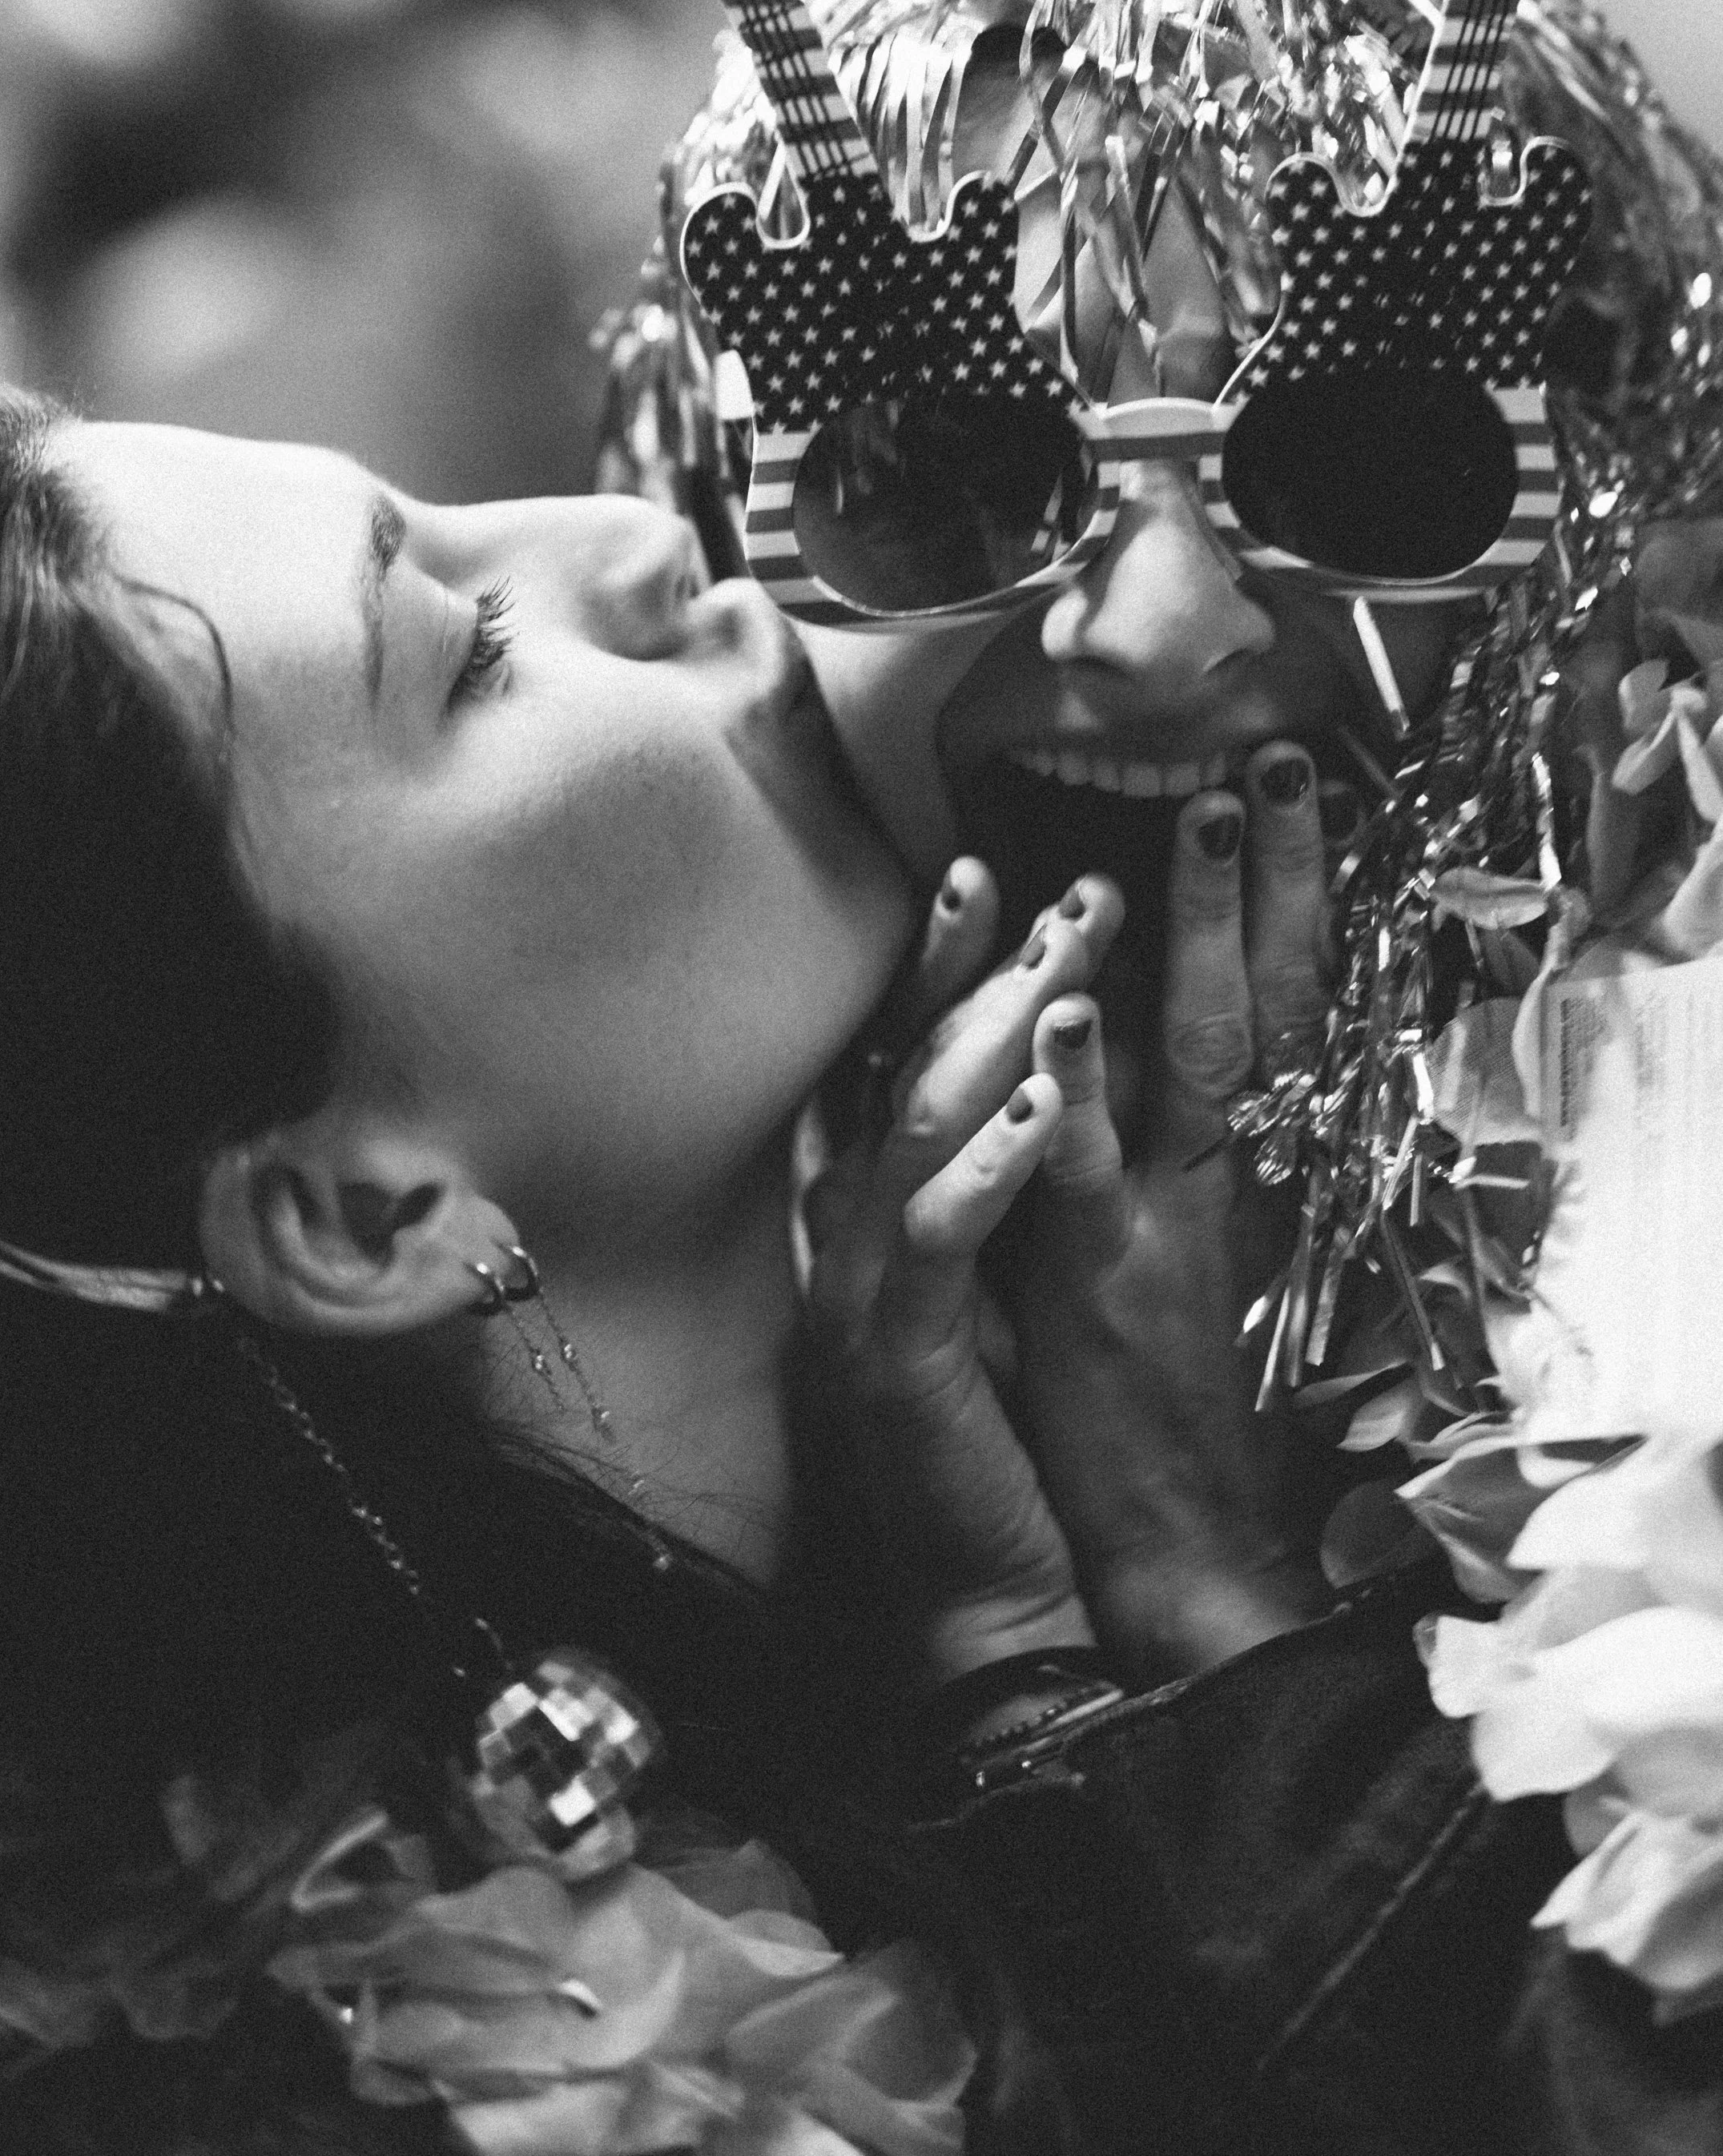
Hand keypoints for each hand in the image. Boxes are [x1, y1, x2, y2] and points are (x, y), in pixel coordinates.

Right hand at [805, 862, 1120, 1691]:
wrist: (981, 1621)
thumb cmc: (1003, 1462)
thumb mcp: (994, 1306)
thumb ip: (979, 1209)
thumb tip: (1019, 1102)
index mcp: (875, 1228)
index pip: (898, 1068)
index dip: (937, 971)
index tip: (992, 877)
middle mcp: (852, 1247)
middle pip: (905, 1072)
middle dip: (983, 969)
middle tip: (1068, 884)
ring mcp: (863, 1300)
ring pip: (915, 1130)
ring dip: (994, 1032)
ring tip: (1070, 953)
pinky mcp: (897, 1362)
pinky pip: (935, 1240)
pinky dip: (985, 1165)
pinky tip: (1035, 1104)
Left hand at [1013, 743, 1337, 1686]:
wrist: (1166, 1560)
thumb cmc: (1149, 1408)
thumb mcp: (1149, 1247)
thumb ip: (1139, 1148)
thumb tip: (1106, 1028)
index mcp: (1219, 1165)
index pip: (1258, 1003)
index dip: (1271, 898)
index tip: (1272, 790)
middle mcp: (1204, 1179)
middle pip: (1245, 1002)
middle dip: (1254, 884)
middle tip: (1262, 766)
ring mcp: (1159, 1225)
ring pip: (1189, 1057)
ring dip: (1190, 941)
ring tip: (1186, 829)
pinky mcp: (1102, 1288)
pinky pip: (1082, 1173)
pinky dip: (1071, 1093)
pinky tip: (1056, 1016)